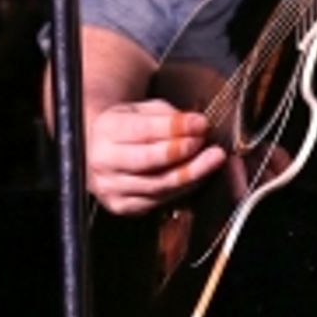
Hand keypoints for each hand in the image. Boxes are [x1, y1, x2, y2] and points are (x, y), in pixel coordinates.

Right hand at [85, 98, 225, 214]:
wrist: (103, 149)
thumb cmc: (129, 127)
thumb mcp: (144, 110)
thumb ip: (168, 116)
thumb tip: (197, 125)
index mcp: (106, 130)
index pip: (142, 130)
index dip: (175, 128)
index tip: (201, 124)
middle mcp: (103, 160)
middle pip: (148, 161)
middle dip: (183, 153)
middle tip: (211, 146)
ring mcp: (110, 187)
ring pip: (157, 185)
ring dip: (190, 173)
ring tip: (213, 161)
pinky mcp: (121, 206)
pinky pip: (159, 201)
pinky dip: (183, 189)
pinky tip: (199, 177)